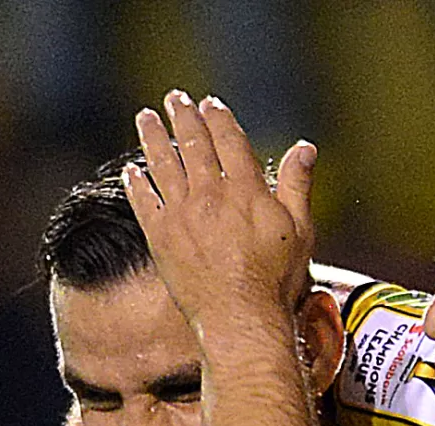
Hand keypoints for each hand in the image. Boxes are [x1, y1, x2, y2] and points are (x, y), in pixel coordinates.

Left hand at [126, 92, 316, 339]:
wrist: (240, 318)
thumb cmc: (275, 279)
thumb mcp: (300, 228)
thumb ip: (298, 185)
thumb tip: (304, 147)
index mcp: (246, 189)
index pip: (229, 141)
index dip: (218, 119)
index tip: (209, 104)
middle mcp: (210, 195)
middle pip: (193, 145)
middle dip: (182, 117)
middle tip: (173, 98)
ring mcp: (182, 216)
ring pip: (163, 166)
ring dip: (153, 138)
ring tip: (145, 118)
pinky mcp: (161, 239)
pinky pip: (144, 203)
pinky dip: (136, 184)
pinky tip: (129, 171)